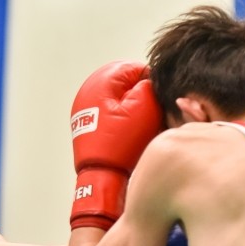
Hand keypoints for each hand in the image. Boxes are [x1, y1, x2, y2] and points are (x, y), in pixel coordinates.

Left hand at [70, 60, 162, 229]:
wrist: (101, 176)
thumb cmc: (120, 145)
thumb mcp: (144, 108)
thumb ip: (149, 85)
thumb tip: (149, 79)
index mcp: (101, 81)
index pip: (135, 68)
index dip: (152, 83)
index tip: (159, 99)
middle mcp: (88, 91)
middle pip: (126, 84)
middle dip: (141, 97)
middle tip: (151, 113)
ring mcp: (86, 108)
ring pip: (120, 100)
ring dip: (133, 109)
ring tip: (141, 126)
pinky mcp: (89, 124)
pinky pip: (113, 114)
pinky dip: (124, 120)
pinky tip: (130, 134)